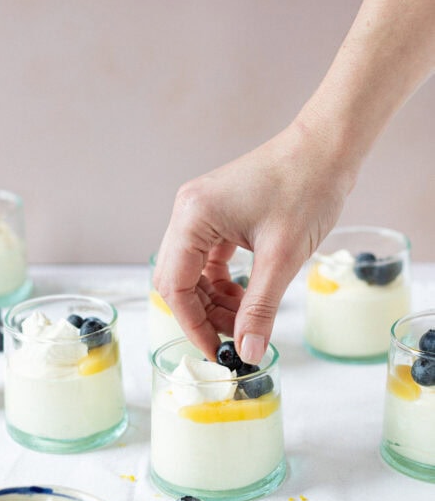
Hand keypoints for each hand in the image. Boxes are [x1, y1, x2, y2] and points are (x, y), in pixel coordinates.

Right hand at [154, 117, 357, 362]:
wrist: (327, 148)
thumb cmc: (306, 188)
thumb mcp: (282, 258)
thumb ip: (259, 308)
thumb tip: (248, 352)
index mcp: (193, 217)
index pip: (174, 286)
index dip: (192, 325)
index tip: (216, 351)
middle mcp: (188, 212)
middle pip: (176, 280)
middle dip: (202, 314)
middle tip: (233, 339)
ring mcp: (201, 211)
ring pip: (192, 271)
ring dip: (213, 300)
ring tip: (245, 319)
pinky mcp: (218, 213)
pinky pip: (208, 258)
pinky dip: (223, 282)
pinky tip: (246, 295)